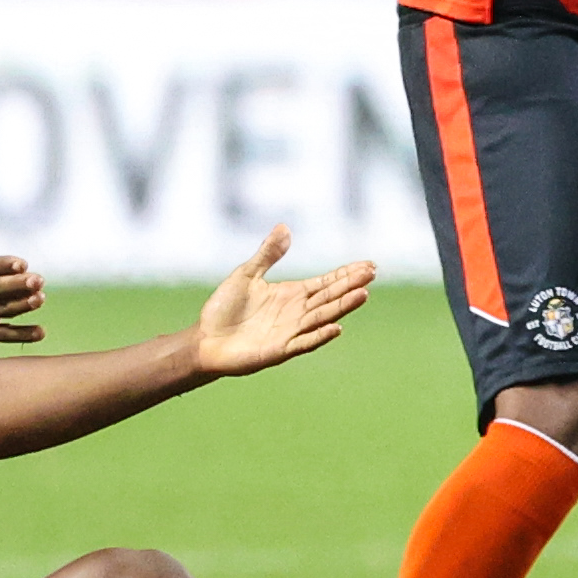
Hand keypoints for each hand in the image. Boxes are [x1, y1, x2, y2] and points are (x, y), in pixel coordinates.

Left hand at [187, 228, 373, 378]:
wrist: (204, 340)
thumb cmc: (223, 309)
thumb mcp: (245, 274)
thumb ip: (267, 254)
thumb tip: (284, 228)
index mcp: (292, 294)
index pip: (326, 283)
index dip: (347, 274)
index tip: (368, 265)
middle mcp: (297, 312)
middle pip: (330, 297)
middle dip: (351, 285)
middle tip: (372, 273)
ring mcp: (291, 331)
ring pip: (323, 316)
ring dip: (343, 306)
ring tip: (363, 294)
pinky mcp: (281, 349)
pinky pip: (305, 341)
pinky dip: (320, 335)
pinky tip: (336, 327)